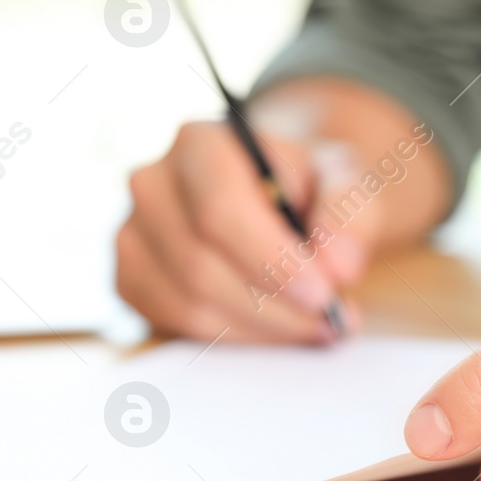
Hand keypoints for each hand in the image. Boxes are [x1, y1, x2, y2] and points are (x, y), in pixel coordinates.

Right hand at [117, 121, 380, 342]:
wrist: (272, 190)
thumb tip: (339, 268)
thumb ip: (349, 215)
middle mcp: (152, 184)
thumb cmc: (304, 186)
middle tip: (332, 322)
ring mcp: (132, 234)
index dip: (270, 260)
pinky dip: (237, 337)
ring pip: (190, 304)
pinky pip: (178, 326)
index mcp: (199, 143)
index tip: (322, 293)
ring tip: (316, 325)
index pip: (219, 210)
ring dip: (262, 328)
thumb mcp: (343, 181)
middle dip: (274, 306)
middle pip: (200, 265)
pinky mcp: (131, 279)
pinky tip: (277, 326)